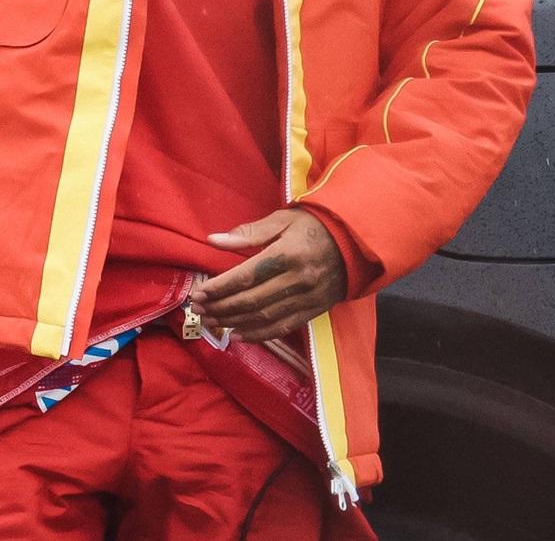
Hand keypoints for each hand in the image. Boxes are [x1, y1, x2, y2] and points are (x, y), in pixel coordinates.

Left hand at [191, 208, 348, 342]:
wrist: (356, 242)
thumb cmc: (314, 226)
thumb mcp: (283, 220)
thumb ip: (249, 233)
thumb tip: (214, 240)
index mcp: (289, 253)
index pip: (247, 274)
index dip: (220, 286)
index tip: (199, 292)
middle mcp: (298, 279)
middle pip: (253, 299)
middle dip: (222, 306)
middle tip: (198, 309)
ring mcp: (308, 298)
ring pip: (265, 317)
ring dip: (235, 322)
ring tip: (212, 322)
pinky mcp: (314, 310)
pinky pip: (283, 327)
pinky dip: (259, 334)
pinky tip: (239, 335)